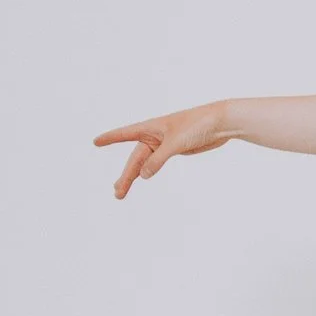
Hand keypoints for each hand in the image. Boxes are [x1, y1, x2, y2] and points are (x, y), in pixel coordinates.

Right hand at [93, 102, 230, 196]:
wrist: (221, 122)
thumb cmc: (198, 125)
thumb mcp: (175, 143)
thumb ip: (157, 160)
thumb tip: (143, 175)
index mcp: (151, 127)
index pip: (125, 134)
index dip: (110, 138)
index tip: (95, 142)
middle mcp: (155, 135)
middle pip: (135, 158)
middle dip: (125, 176)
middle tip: (117, 193)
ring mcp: (164, 143)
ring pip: (144, 163)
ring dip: (134, 176)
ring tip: (121, 192)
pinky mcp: (175, 149)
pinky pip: (156, 162)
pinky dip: (148, 171)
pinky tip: (142, 178)